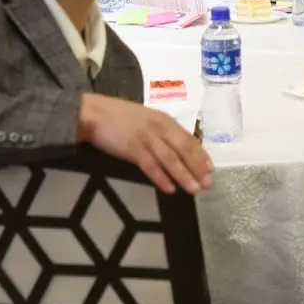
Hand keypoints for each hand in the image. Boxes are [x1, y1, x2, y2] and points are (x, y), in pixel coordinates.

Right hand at [78, 94, 213, 194]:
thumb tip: (179, 148)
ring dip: (183, 175)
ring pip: (170, 159)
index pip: (188, 138)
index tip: (211, 169)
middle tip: (207, 184)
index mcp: (164, 119)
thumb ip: (161, 130)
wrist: (93, 113)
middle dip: (197, 167)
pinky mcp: (132, 148)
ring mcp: (146, 137)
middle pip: (183, 149)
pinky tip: (169, 189)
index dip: (200, 155)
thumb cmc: (119, 117)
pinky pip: (150, 165)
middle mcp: (159, 127)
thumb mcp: (146, 118)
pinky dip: (161, 177)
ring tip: (193, 189)